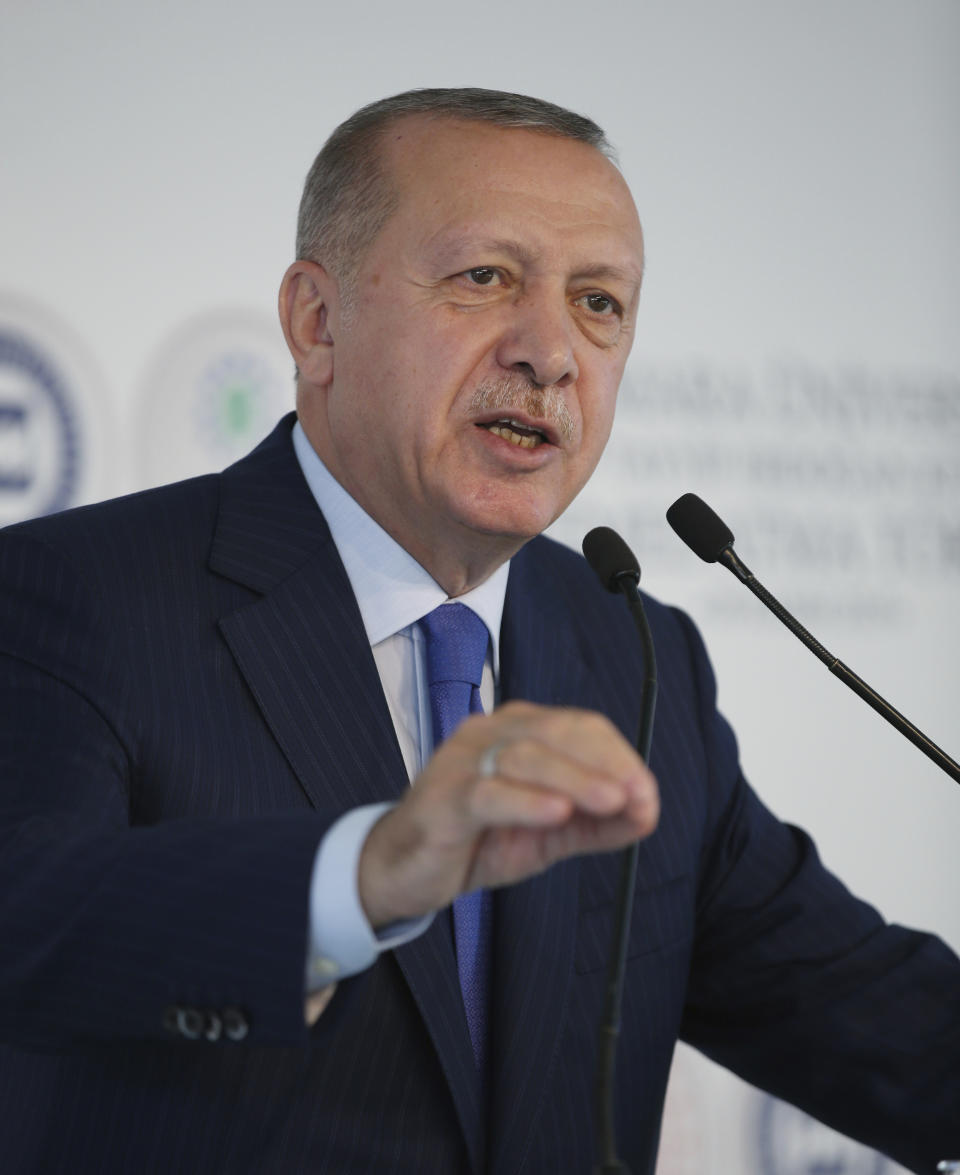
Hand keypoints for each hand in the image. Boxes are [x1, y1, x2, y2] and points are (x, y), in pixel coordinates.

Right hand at [358, 701, 658, 927]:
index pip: (578, 727)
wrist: (404, 869)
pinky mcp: (444, 798)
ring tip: (612, 802)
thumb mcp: (547, 835)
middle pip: (556, 734)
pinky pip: (488, 793)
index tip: (647, 793)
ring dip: (576, 779)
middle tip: (638, 795)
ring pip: (526, 758)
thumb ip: (595, 823)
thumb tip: (647, 813)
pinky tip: (558, 813)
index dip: (618, 756)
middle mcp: (489, 734)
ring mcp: (463, 762)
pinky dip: (526, 801)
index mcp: (518, 732)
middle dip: (604, 764)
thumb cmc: (475, 839)